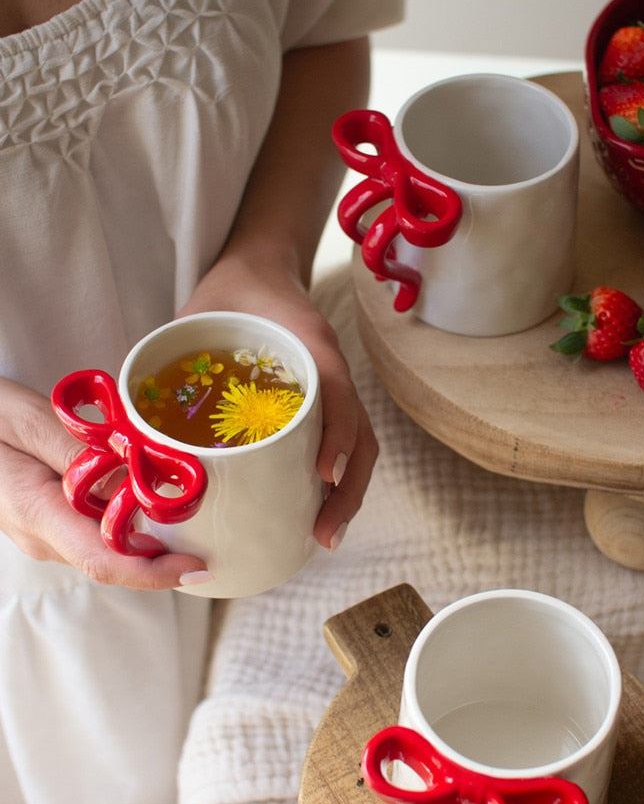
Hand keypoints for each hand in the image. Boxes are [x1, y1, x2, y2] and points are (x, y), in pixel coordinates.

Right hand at [0, 377, 209, 588]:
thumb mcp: (27, 419)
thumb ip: (76, 451)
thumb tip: (132, 477)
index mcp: (37, 513)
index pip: (103, 561)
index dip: (155, 573)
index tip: (199, 567)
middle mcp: (44, 537)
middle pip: (116, 560)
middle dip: (166, 554)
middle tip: (216, 531)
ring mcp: (45, 535)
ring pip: (109, 546)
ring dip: (151, 535)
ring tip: (193, 510)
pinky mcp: (50, 524)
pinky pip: (97, 531)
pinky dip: (129, 519)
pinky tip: (152, 495)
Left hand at [179, 268, 377, 551]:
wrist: (260, 267)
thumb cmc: (230, 294)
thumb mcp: (198, 312)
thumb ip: (168, 356)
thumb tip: (124, 423)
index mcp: (308, 342)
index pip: (335, 391)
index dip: (336, 434)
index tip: (324, 474)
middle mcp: (330, 368)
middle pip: (359, 433)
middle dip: (348, 488)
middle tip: (324, 534)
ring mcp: (333, 388)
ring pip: (358, 445)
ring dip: (347, 493)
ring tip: (323, 536)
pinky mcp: (324, 403)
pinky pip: (340, 443)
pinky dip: (336, 480)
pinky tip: (314, 512)